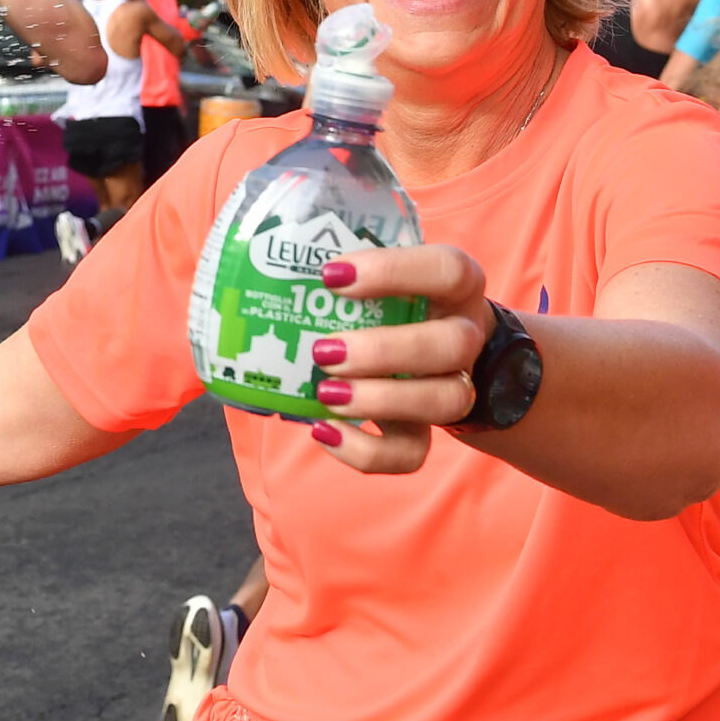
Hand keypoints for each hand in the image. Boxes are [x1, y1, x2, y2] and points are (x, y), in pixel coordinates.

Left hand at [301, 246, 490, 476]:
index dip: (394, 271)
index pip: (448, 269)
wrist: (430, 353)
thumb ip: (340, 272)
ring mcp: (455, 384)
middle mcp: (465, 333)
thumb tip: (255, 266)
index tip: (330, 276)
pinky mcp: (428, 430)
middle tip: (324, 350)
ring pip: (445, 400)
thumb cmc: (389, 301)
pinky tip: (323, 430)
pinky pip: (414, 454)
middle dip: (384, 350)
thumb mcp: (377, 275)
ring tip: (326, 393)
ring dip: (381, 400)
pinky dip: (365, 451)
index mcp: (455, 285)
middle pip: (451, 344)